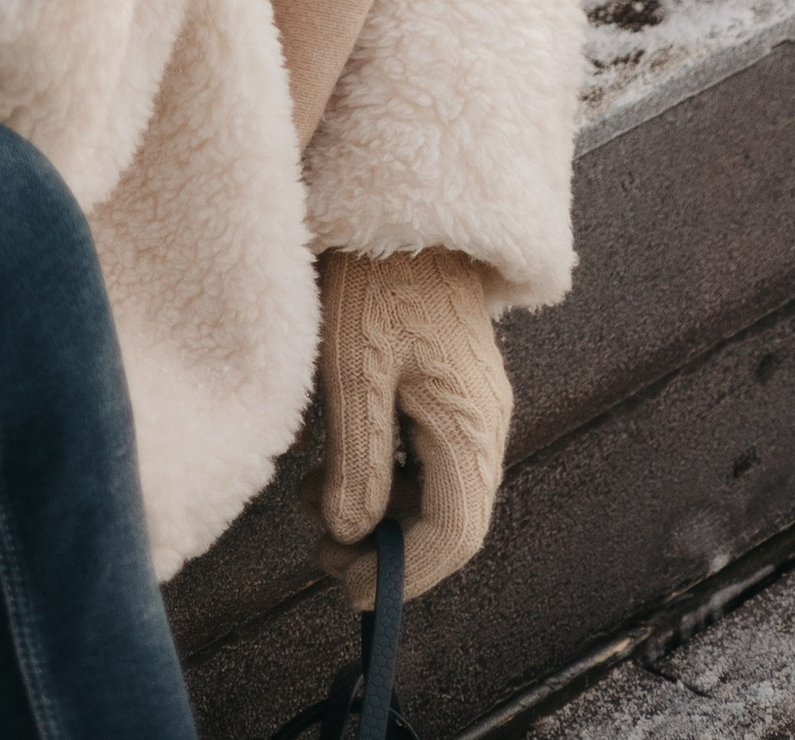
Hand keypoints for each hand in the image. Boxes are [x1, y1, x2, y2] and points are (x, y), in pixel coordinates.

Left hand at [313, 246, 509, 603]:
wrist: (401, 201)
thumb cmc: (375, 278)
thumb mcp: (353, 370)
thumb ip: (357, 459)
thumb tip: (351, 531)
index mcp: (470, 427)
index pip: (451, 535)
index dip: (402, 575)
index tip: (350, 594)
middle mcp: (483, 422)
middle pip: (446, 517)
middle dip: (386, 549)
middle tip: (323, 560)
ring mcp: (469, 400)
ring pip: (432, 484)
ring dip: (378, 508)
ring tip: (311, 506)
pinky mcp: (448, 379)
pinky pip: (423, 449)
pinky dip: (381, 469)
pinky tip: (331, 461)